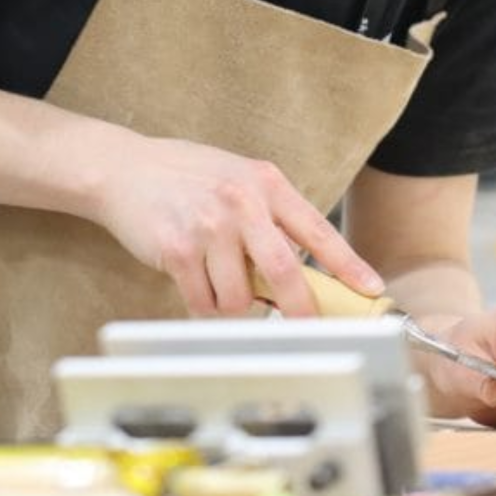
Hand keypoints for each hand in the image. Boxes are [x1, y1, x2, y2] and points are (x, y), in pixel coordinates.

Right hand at [89, 133, 383, 316]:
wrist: (124, 169)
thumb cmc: (186, 176)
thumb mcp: (240, 178)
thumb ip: (271, 215)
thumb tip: (301, 270)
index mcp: (266, 183)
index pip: (317, 231)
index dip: (348, 264)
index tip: (371, 289)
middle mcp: (241, 202)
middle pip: (285, 271)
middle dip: (299, 309)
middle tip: (306, 326)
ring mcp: (208, 226)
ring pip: (240, 298)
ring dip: (235, 306)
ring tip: (219, 281)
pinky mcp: (177, 250)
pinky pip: (203, 302)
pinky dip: (204, 306)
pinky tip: (194, 283)